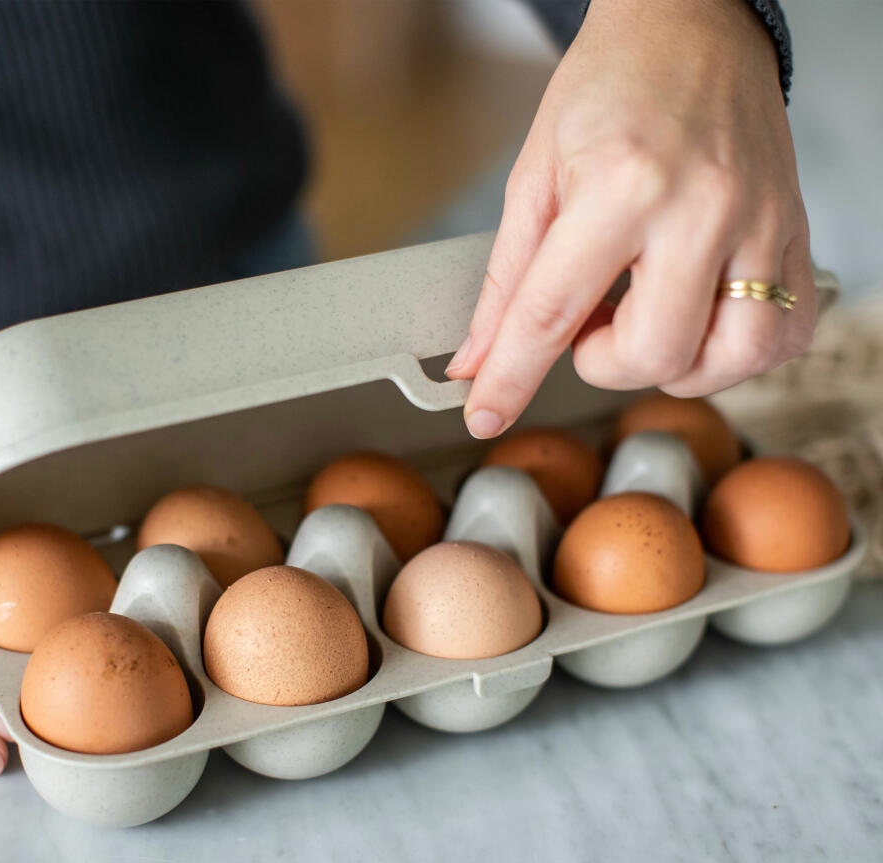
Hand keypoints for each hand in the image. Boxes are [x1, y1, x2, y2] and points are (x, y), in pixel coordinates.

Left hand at [447, 0, 815, 437]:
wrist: (692, 26)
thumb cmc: (609, 88)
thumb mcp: (535, 176)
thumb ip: (506, 281)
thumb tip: (476, 360)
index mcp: (620, 187)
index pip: (551, 316)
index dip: (511, 380)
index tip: (485, 414)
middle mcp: (700, 208)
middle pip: (651, 355)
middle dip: (603, 363)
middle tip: (592, 318)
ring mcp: (759, 220)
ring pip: (731, 358)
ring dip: (675, 366)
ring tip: (648, 318)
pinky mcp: (795, 230)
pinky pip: (787, 334)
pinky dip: (740, 352)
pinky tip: (703, 321)